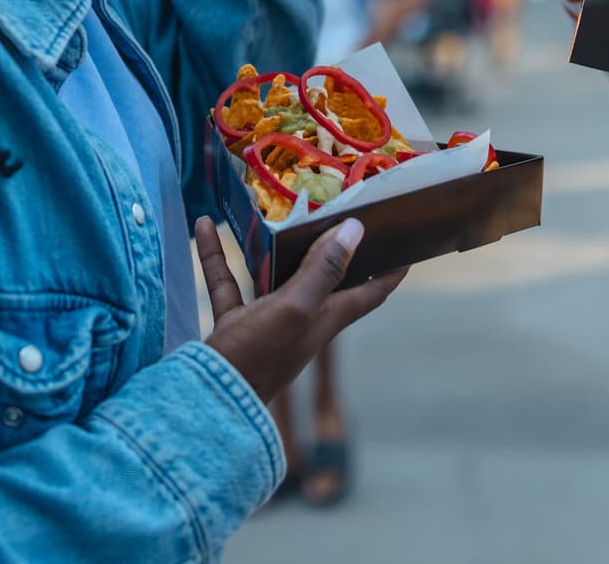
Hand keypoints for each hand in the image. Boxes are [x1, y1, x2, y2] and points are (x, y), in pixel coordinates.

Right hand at [196, 216, 404, 403]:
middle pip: (325, 277)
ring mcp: (266, 321)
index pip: (371, 293)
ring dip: (268, 244)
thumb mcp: (297, 307)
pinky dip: (216, 255)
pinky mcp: (234, 324)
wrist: (210, 400)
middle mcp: (302, 318)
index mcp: (327, 318)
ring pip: (272, 273)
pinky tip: (203, 226)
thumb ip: (324, 269)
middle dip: (330, 245)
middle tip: (333, 207)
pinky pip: (228, 282)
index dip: (391, 272)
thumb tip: (355, 229)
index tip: (405, 243)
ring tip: (267, 209)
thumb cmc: (261, 354)